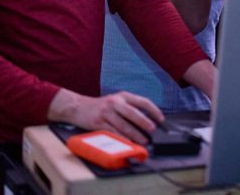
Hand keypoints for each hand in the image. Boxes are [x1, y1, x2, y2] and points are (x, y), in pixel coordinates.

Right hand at [48, 89, 163, 145]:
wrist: (78, 107)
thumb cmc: (101, 106)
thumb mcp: (116, 101)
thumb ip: (130, 108)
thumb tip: (148, 120)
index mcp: (123, 96)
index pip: (142, 101)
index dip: (153, 110)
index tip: (161, 118)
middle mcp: (115, 102)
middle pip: (133, 113)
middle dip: (145, 122)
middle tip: (153, 130)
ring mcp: (106, 112)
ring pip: (123, 125)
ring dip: (135, 134)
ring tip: (143, 140)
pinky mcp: (98, 123)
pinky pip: (112, 132)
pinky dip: (121, 138)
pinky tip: (128, 143)